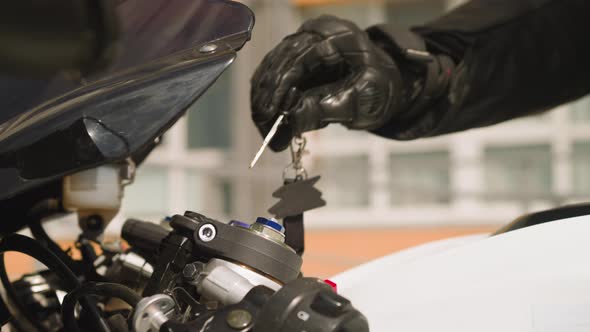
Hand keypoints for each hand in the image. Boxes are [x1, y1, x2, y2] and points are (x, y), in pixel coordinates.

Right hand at [250, 15, 403, 150]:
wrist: (382, 85)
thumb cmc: (378, 90)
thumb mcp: (359, 103)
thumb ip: (326, 109)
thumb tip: (291, 121)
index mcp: (338, 36)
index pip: (298, 58)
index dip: (279, 87)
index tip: (270, 114)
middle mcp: (316, 33)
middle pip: (279, 62)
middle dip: (268, 99)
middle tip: (266, 131)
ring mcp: (303, 43)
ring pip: (271, 69)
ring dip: (264, 101)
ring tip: (267, 132)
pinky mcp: (294, 57)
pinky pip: (273, 76)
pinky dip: (268, 99)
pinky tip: (268, 120)